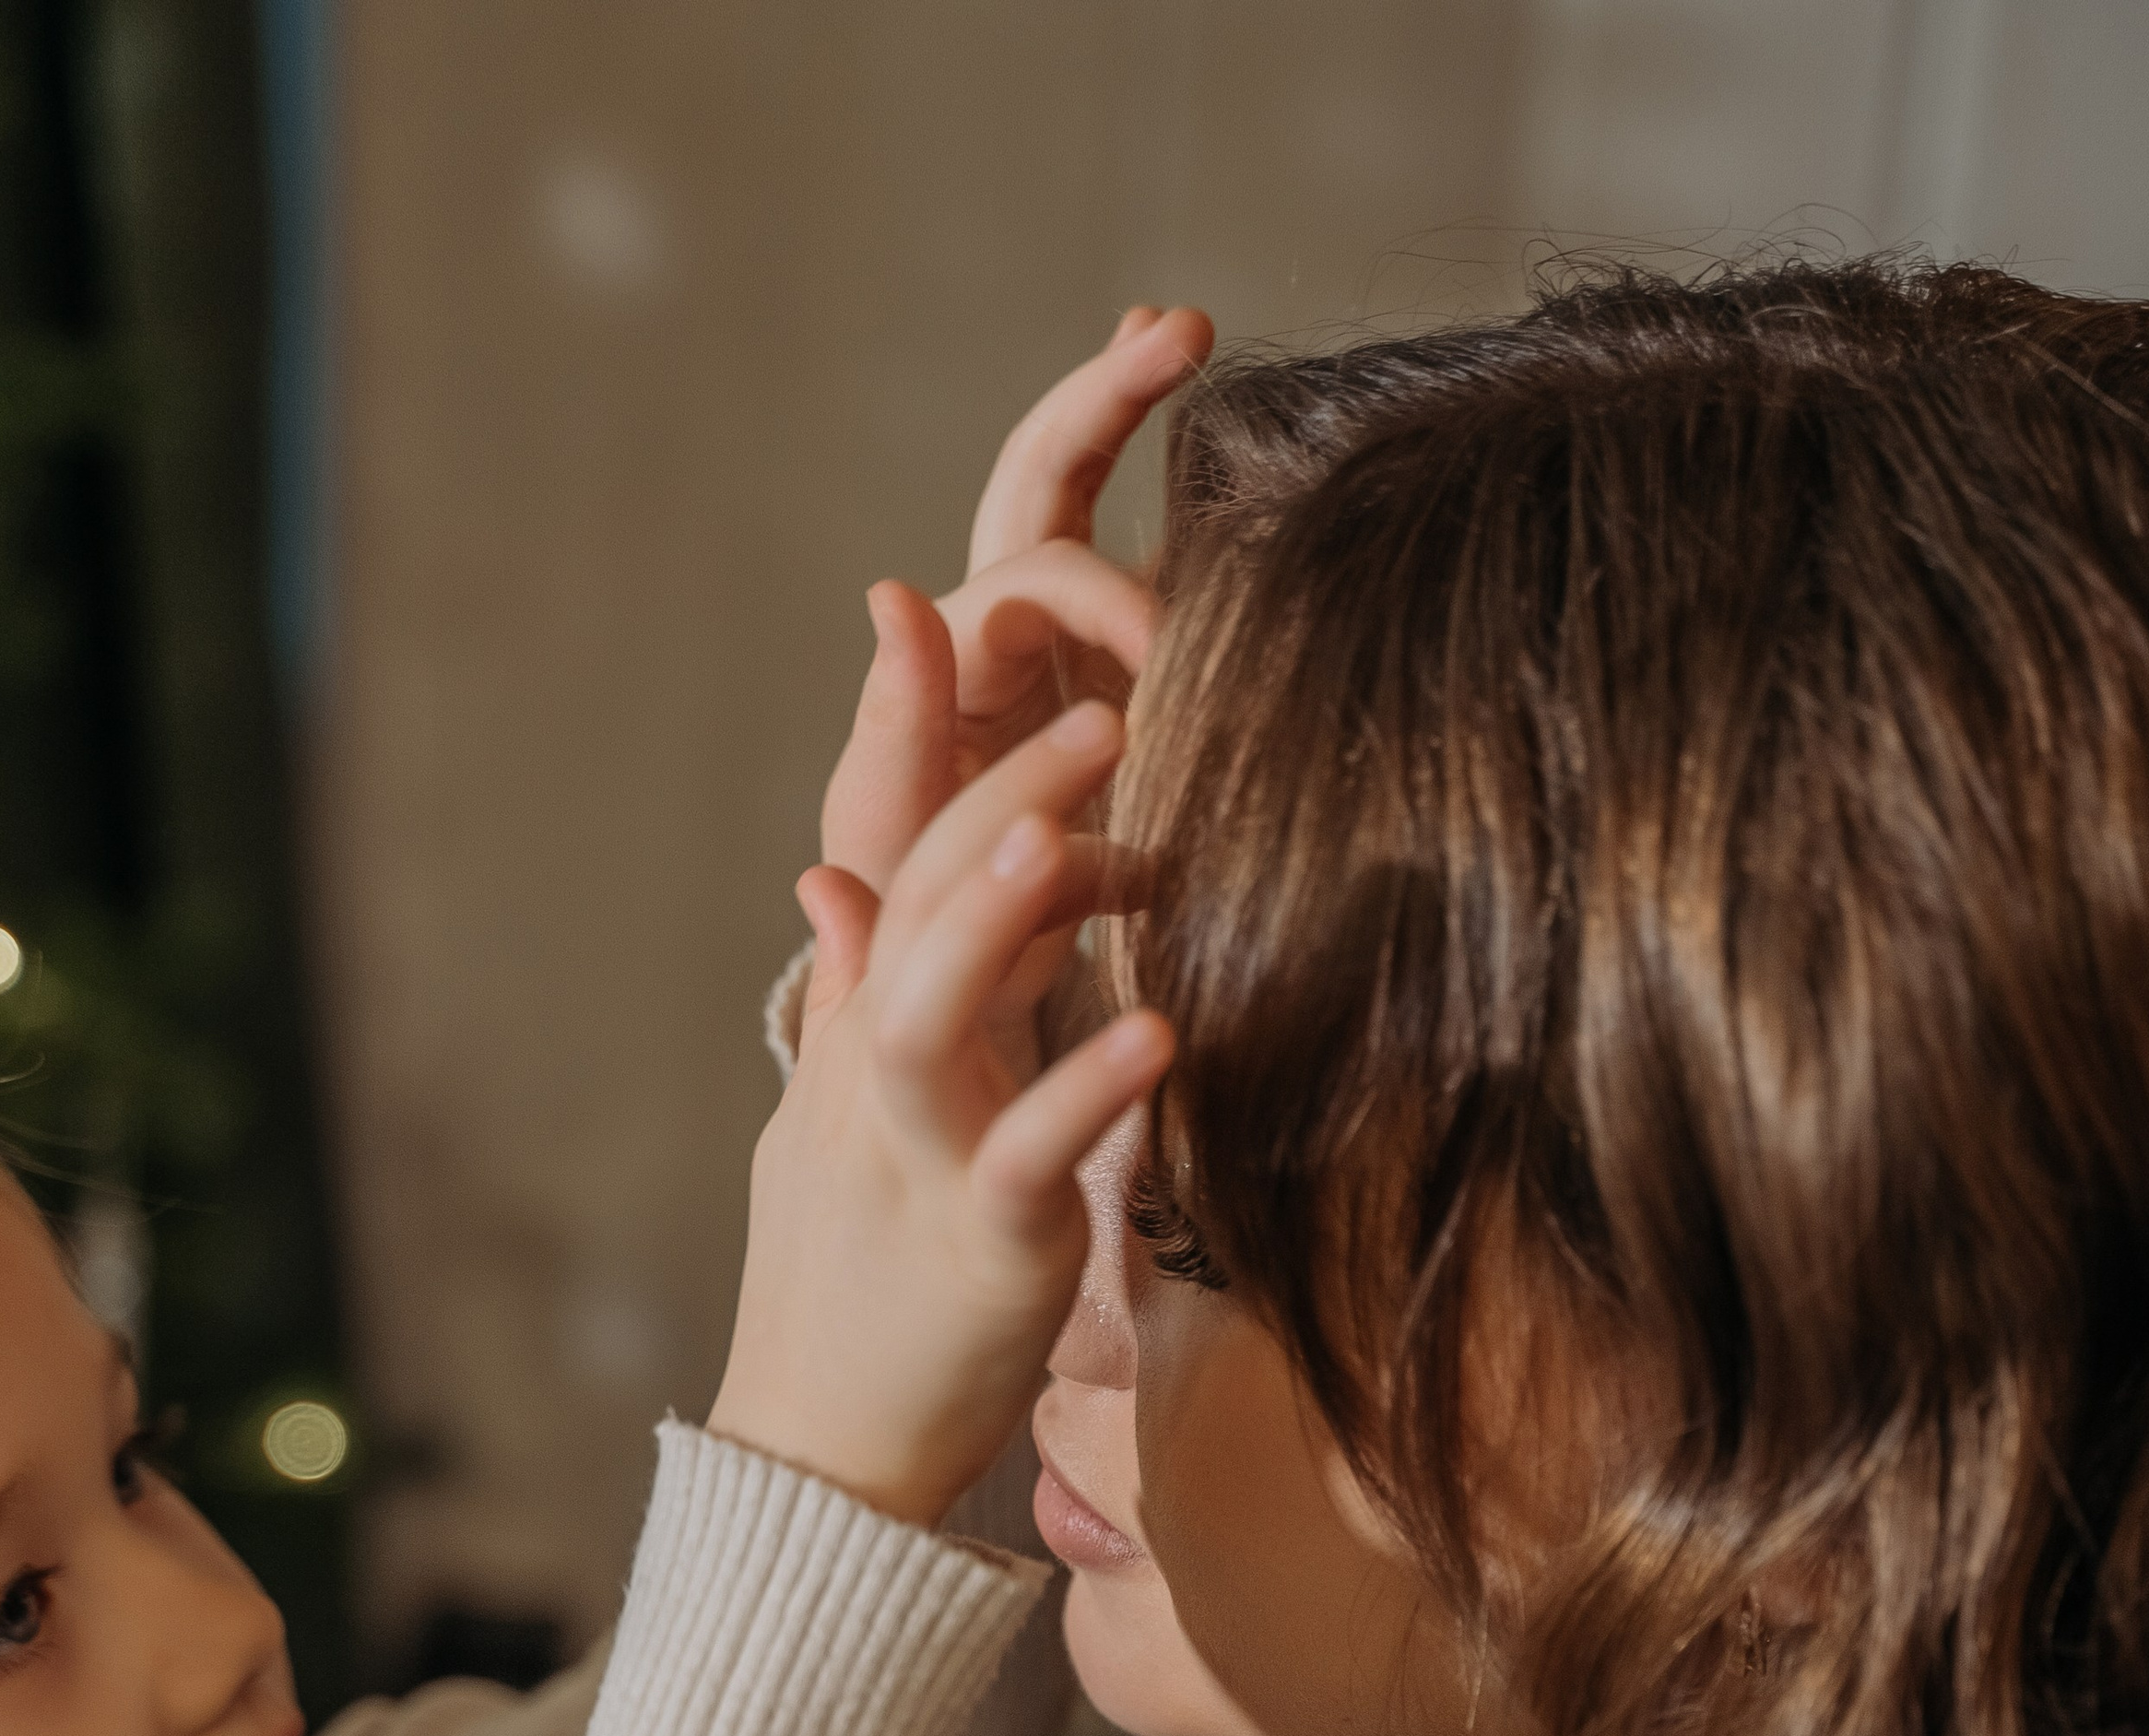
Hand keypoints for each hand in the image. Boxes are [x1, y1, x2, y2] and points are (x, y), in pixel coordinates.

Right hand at [711, 701, 1173, 1528]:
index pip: (875, 853)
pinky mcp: (981, 1252)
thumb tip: (825, 879)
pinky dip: (1087, 1095)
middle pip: (913, 904)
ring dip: (997, 912)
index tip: (917, 605)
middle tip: (1095, 697)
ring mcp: (920, 1161)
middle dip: (989, 792)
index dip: (893, 731)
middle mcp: (879, 1077)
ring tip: (1072, 826)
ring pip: (935, 1012)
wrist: (818, 1458)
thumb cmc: (854, 1289)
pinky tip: (1161, 1034)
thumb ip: (857, 999)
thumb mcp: (840, 1124)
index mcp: (863, 1034)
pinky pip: (1031, 1162)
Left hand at [819, 304, 1213, 905]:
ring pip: (1105, 507)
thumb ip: (893, 729)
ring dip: (1139, 416)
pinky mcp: (1123, 695)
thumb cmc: (917, 927)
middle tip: (1181, 326)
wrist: (962, 996)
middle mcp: (1004, 630)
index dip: (1114, 594)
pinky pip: (1166, 589)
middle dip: (1109, 392)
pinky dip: (1202, 534)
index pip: (1038, 572)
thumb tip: (890, 589)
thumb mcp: (891, 838)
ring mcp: (1066, 653)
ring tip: (1184, 342)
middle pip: (1047, 475)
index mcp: (954, 658)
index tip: (1176, 668)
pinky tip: (1258, 489)